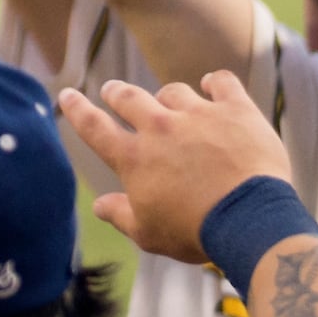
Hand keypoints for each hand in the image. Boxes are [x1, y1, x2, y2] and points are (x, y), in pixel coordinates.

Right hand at [56, 71, 296, 266]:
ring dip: (167, 97)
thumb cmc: (196, 232)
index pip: (94, 126)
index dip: (77, 109)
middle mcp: (160, 128)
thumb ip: (120, 215)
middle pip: (129, 98)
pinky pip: (222, 83)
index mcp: (134, 157)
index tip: (67, 95)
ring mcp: (198, 114)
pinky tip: (212, 85)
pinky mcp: (235, 110)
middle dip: (117, 93)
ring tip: (169, 101)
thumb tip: (98, 206)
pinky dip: (215, 82)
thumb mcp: (149, 234)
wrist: (250, 220)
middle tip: (113, 91)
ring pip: (174, 92)